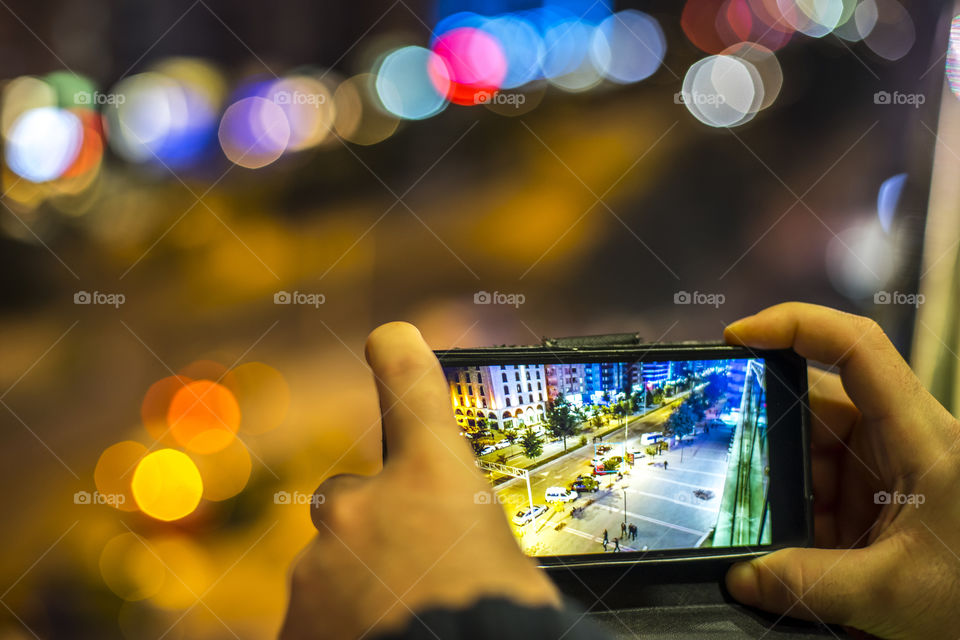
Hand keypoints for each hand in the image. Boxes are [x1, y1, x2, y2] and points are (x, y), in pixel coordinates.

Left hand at [280, 322, 559, 638]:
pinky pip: (312, 613)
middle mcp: (364, 505)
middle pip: (351, 495)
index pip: (410, 382)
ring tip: (399, 621)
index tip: (390, 338)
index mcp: (432, 478)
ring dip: (355, 585)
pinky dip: (335, 624)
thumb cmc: (501, 625)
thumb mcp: (507, 565)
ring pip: (329, 561)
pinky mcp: (294, 619)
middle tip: (409, 570)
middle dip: (371, 524)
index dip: (398, 352)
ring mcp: (320, 562)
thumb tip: (461, 554)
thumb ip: (466, 538)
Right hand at [723, 303, 959, 638]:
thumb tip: (740, 576)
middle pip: (818, 404)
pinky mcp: (876, 498)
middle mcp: (901, 440)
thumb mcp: (894, 594)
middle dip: (769, 432)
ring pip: (811, 451)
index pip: (858, 348)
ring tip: (760, 526)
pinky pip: (818, 488)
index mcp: (921, 438)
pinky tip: (784, 545)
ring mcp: (886, 469)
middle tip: (728, 464)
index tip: (738, 335)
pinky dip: (795, 513)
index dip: (797, 324)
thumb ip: (809, 585)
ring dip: (782, 486)